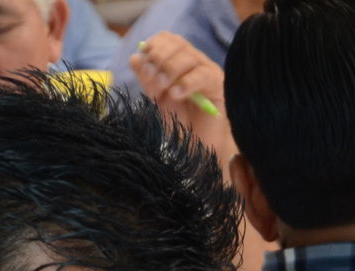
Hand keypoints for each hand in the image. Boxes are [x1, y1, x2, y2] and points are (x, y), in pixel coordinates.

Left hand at [130, 33, 231, 157]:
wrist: (198, 149)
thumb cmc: (179, 124)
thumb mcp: (157, 101)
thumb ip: (147, 80)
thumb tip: (135, 57)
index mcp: (178, 62)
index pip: (168, 39)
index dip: (154, 45)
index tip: (142, 61)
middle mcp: (195, 63)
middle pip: (178, 44)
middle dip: (159, 57)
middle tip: (151, 77)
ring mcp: (208, 72)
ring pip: (189, 57)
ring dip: (170, 70)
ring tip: (163, 88)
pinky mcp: (219, 87)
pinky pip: (202, 76)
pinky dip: (186, 83)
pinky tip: (175, 94)